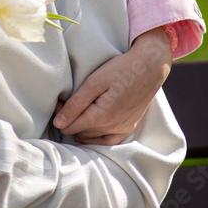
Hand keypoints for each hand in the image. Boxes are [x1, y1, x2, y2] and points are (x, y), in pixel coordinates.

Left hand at [53, 27, 172, 144]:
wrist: (149, 67)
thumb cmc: (120, 69)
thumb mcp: (94, 82)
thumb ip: (76, 104)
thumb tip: (58, 122)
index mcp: (102, 117)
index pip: (71, 127)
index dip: (60, 116)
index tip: (57, 102)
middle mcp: (113, 127)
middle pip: (81, 132)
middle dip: (70, 119)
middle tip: (64, 103)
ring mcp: (123, 129)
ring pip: (94, 137)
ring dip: (82, 128)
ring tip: (74, 112)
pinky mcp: (130, 126)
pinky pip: (110, 141)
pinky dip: (97, 138)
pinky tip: (90, 132)